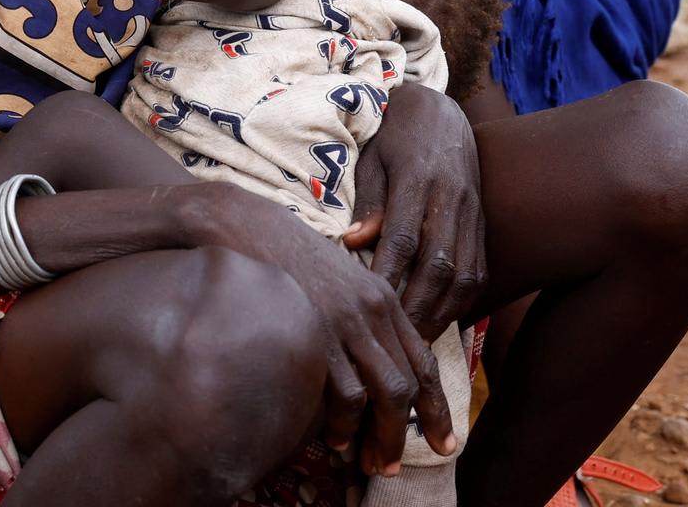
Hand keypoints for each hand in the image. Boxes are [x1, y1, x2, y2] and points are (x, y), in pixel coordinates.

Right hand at [188, 183, 454, 474]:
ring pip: (385, 395)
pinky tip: (332, 436)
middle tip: (392, 464)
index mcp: (382, 296)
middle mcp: (372, 309)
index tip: (444, 442)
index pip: (423, 360)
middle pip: (408, 384)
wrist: (243, 223)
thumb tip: (373, 365)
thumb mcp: (336, 276)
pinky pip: (345, 393)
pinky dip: (344, 424)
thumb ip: (360, 313)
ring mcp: (345, 321)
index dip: (438, 407)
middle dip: (406, 433)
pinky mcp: (317, 332)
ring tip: (363, 457)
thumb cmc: (284, 253)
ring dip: (377, 436)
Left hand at [344, 89, 486, 343]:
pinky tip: (441, 320)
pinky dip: (462, 300)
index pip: (404, 236)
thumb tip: (353, 243)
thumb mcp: (372, 158)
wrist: (440, 112)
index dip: (389, 274)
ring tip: (417, 340)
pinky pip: (479, 269)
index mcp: (417, 178)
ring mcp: (472, 211)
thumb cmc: (394, 137)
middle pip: (438, 263)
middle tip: (395, 338)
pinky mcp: (482, 222)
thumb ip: (368, 202)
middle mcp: (451, 197)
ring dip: (442, 311)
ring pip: (465, 272)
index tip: (370, 303)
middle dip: (417, 306)